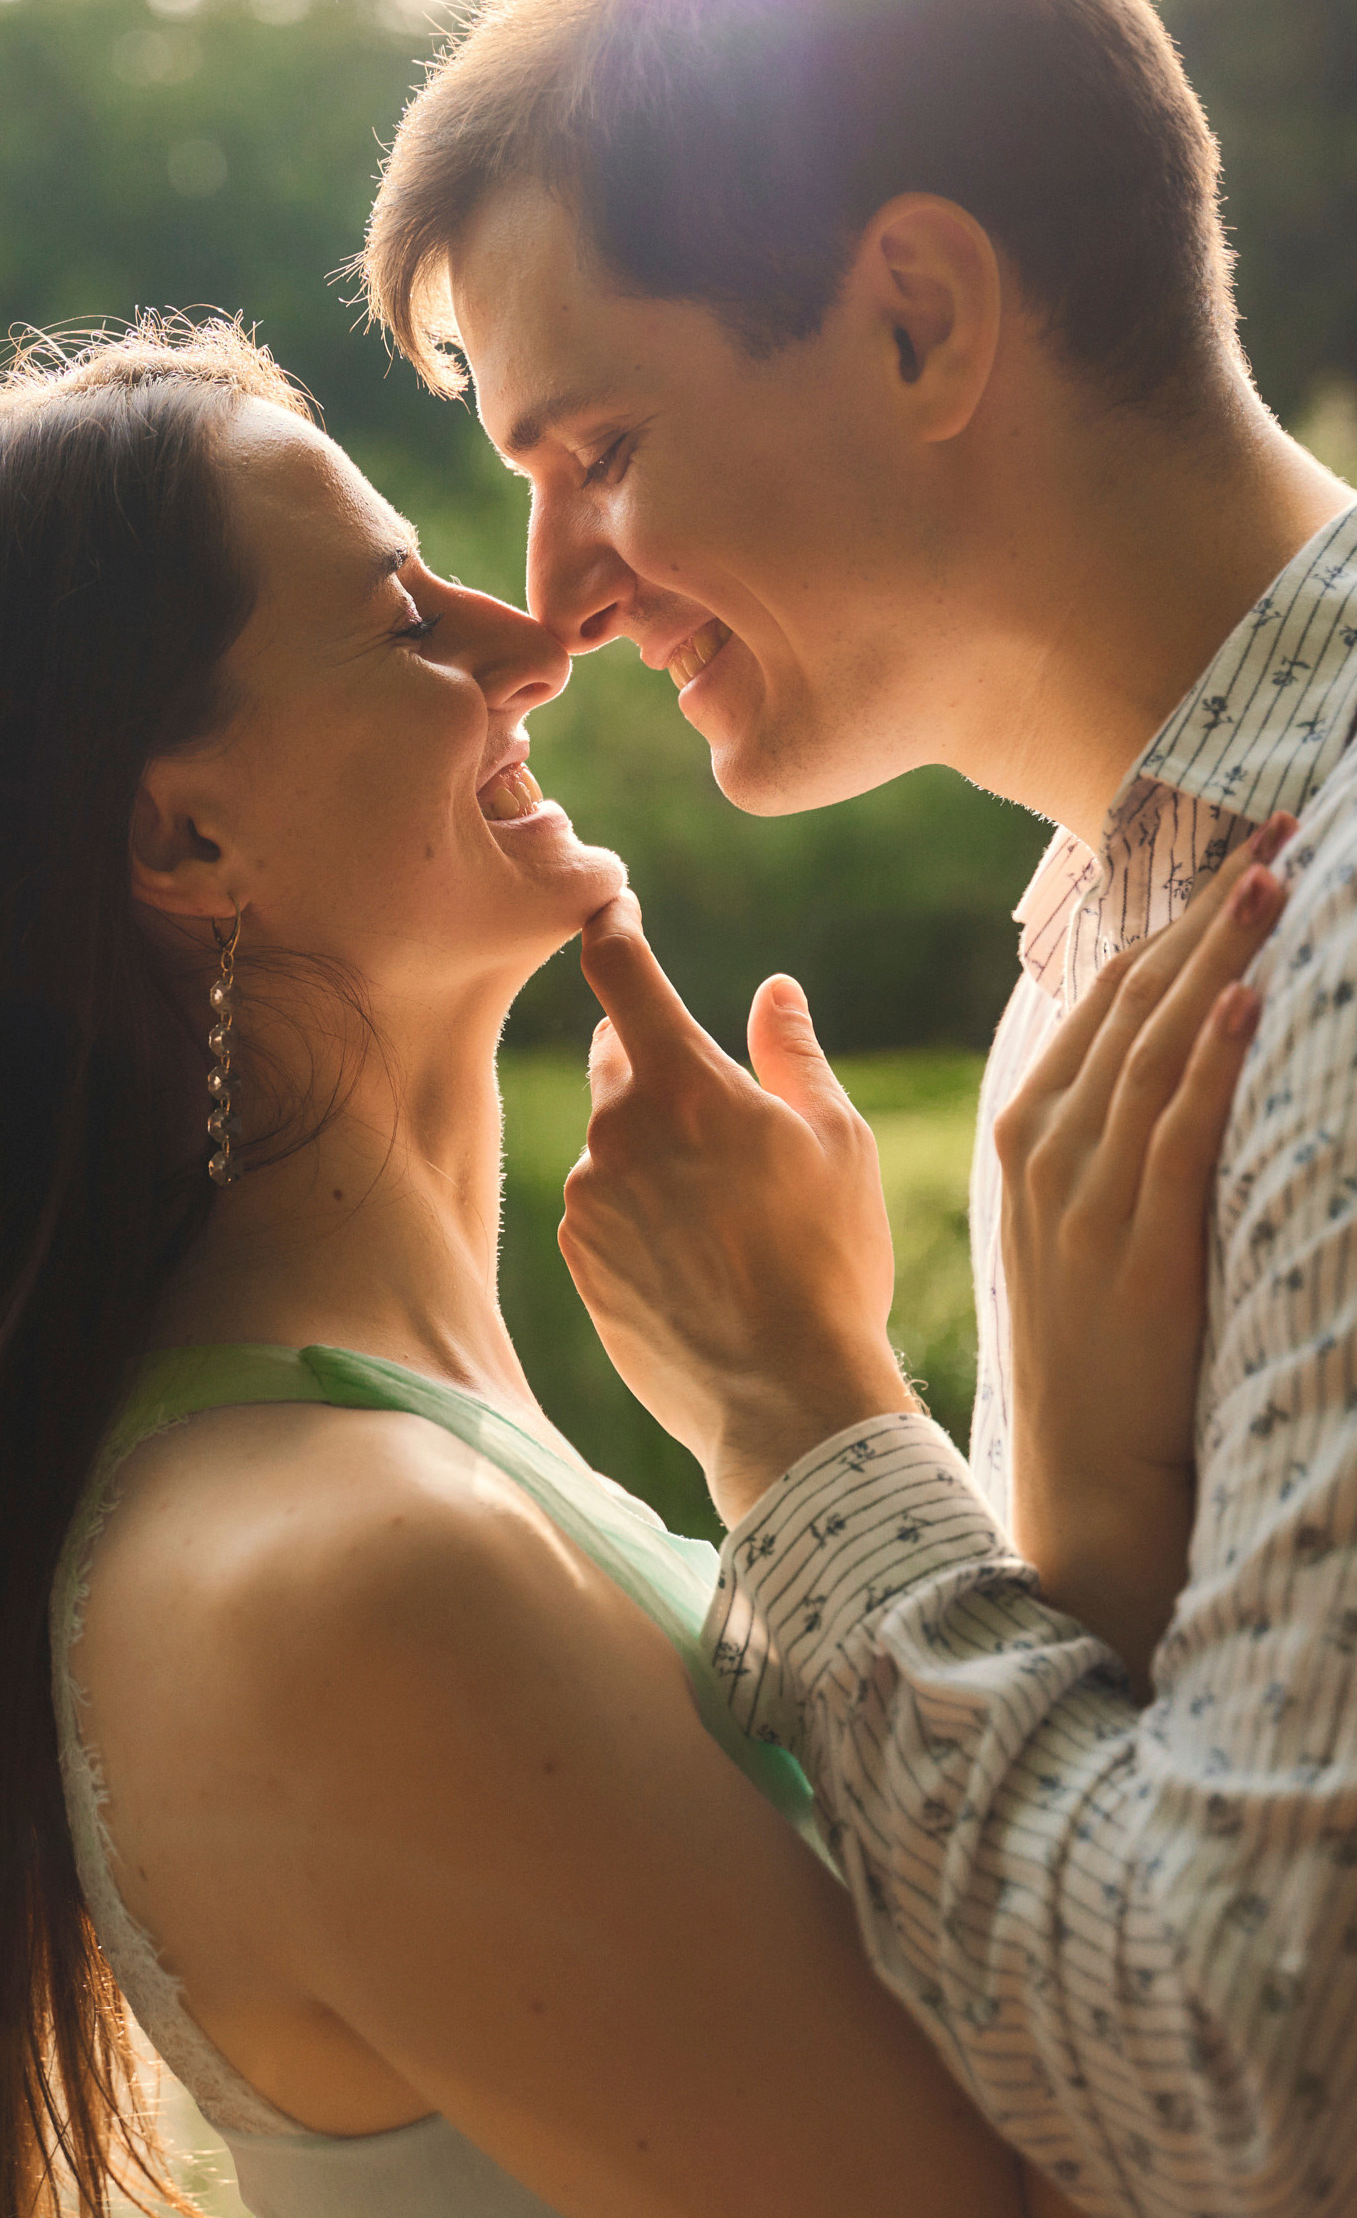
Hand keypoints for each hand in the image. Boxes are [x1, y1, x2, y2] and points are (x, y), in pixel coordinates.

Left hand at [558, 892, 909, 1524]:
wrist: (784, 1396)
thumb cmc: (828, 1262)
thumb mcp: (838, 1142)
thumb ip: (793, 1054)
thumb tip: (773, 991)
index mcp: (683, 1084)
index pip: (620, 973)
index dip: (612, 930)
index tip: (611, 910)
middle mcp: (617, 1131)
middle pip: (615, 1059)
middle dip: (655, 1064)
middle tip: (719, 1113)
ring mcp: (587, 1198)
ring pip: (612, 1141)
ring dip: (650, 1149)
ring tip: (724, 1214)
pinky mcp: (577, 1257)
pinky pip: (601, 1206)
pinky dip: (635, 1211)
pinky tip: (693, 1257)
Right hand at [996, 812, 1295, 1691]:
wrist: (1085, 1475)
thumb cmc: (1095, 1347)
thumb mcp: (1080, 1221)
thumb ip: (1107, 1133)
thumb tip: (1165, 1052)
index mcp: (1028, 1132)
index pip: (1100, 999)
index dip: (1169, 918)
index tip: (1226, 852)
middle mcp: (1048, 1152)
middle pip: (1130, 1003)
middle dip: (1205, 910)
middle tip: (1272, 827)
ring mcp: (1086, 1200)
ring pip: (1156, 1051)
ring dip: (1219, 958)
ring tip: (1274, 878)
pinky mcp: (1137, 1252)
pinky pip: (1176, 1136)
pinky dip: (1212, 1060)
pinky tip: (1247, 997)